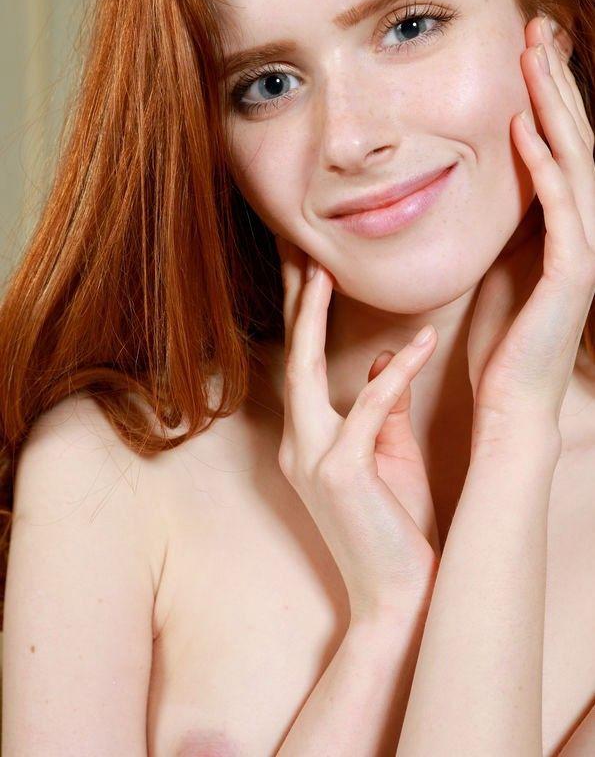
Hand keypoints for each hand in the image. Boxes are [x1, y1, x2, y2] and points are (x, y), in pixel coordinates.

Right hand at [274, 235, 439, 623]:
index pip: (299, 367)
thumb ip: (382, 406)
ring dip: (314, 320)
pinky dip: (394, 374)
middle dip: (290, 305)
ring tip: (325, 273)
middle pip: (287, 358)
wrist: (399, 595)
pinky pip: (368, 409)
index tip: (304, 271)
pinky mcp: (340, 473)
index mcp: (306, 442)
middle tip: (295, 252)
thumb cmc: (396, 525)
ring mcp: (311, 460)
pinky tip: (421, 342)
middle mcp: (297, 446)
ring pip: (304, 374)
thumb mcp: (390, 454)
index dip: (298, 318)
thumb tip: (378, 359)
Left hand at [467, 14, 594, 453]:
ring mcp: (582, 250)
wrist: (512, 402)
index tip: (529, 49)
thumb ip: (507, 222)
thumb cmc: (501, 340)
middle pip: (573, 139)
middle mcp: (583, 229)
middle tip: (539, 28)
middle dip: (555, 83)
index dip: (548, 96)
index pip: (561, 146)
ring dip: (553, 107)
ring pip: (574, 162)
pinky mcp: (570, 274)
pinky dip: (542, 166)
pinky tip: (524, 129)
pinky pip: (558, 209)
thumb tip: (489, 180)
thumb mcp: (501, 264)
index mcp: (564, 225)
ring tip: (534, 58)